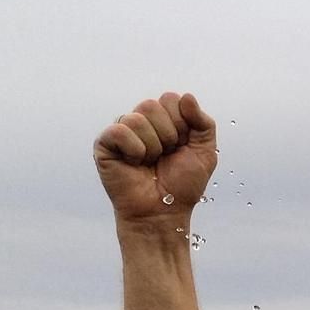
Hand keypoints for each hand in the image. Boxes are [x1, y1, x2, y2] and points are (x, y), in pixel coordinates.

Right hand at [95, 91, 217, 225]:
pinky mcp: (105, 144)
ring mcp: (122, 132)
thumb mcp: (205, 152)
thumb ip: (203, 123)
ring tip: (150, 162)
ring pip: (137, 118)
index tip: (182, 147)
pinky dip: (134, 150)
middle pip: (153, 105)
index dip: (182, 124)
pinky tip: (134, 163)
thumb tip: (187, 97)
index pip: (171, 99)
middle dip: (168, 135)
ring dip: (152, 146)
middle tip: (165, 156)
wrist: (164, 212)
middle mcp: (141, 122)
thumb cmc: (182, 186)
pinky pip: (120, 131)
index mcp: (163, 120)